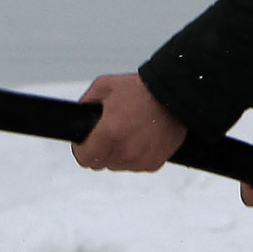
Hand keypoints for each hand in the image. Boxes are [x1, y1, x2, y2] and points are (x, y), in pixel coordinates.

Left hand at [72, 73, 187, 172]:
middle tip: (109, 134)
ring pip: (117, 165)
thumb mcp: (105, 85)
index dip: (82, 150)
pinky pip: (135, 166)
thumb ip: (87, 101)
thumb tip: (79, 114)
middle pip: (100, 163)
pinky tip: (140, 139)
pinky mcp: (153, 163)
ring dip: (117, 154)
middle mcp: (125, 150)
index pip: (85, 158)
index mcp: (110, 132)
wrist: (173, 95)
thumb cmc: (141, 90)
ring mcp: (140, 159)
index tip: (86, 144)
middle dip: (100, 150)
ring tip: (127, 133)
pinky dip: (134, 156)